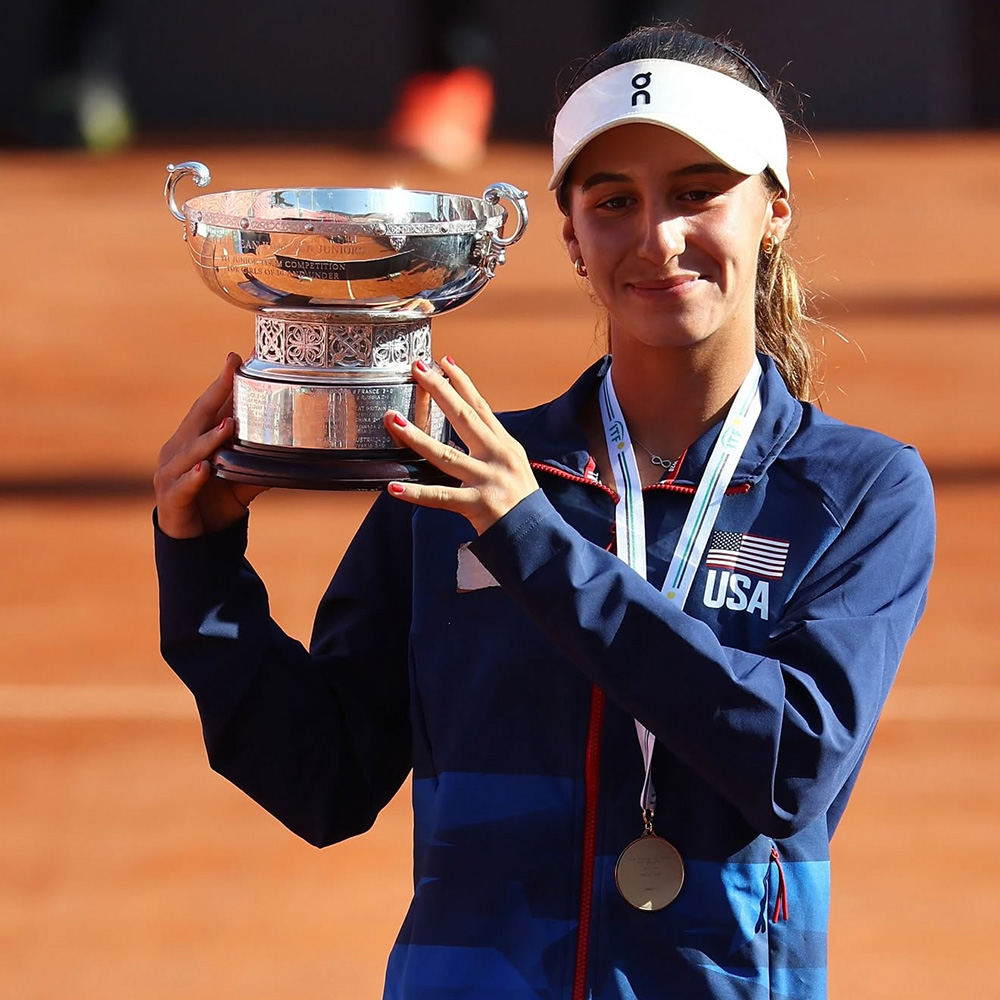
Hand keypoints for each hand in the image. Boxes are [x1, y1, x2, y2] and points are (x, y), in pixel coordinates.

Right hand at [154, 353, 267, 537]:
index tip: (235, 358)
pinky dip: (193, 478)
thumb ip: (258, 466)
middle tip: (232, 373)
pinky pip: (182, 486)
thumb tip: (296, 454)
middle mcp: (177, 451)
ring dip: (209, 439)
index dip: (222, 383)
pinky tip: (204, 470)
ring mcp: (169, 474)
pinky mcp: (170, 500)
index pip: (209, 407)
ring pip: (189, 452)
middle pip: (197, 418)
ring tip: (229, 425)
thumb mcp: (240, 482)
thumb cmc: (213, 502)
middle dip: (215, 395)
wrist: (192, 541)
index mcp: (192, 440)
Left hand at [382, 357, 537, 534]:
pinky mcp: (478, 504)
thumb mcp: (513, 465)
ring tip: (393, 420)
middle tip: (418, 370)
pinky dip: (416, 493)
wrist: (536, 534)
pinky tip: (394, 488)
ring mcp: (487, 479)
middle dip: (440, 390)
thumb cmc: (521, 502)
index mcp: (505, 445)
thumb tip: (468, 427)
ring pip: (445, 454)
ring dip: (416, 436)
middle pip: (464, 417)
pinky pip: (441, 497)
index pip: (480, 407)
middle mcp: (497, 456)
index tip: (444, 362)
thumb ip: (491, 446)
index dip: (462, 382)